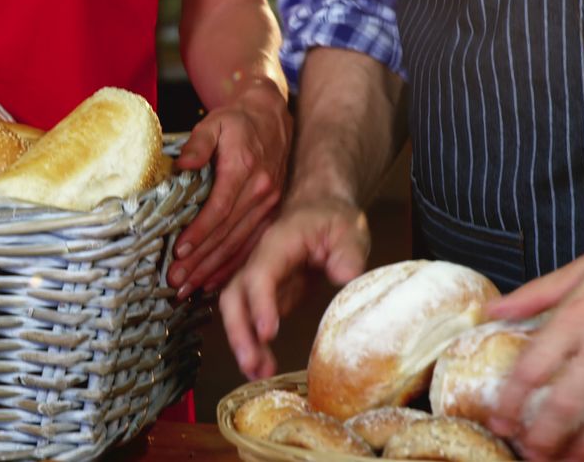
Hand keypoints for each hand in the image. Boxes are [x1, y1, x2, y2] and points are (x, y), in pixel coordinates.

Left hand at [168, 82, 290, 297]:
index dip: (199, 231)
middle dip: (200, 260)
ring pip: (240, 243)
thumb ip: (198, 143)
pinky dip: (234, 266)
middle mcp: (261, 191)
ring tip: (189, 288)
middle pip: (228, 232)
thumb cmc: (237, 121)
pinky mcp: (273, 212)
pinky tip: (215, 281)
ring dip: (214, 269)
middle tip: (176, 281)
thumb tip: (183, 165)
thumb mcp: (214, 123)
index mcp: (244, 169)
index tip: (179, 250)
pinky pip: (252, 244)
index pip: (220, 207)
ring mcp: (270, 204)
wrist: (272, 117)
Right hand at [219, 196, 369, 379]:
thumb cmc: (333, 219)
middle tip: (252, 363)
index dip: (260, 304)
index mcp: (277, 244)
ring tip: (258, 372)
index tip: (269, 333)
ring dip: (243, 344)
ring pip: (237, 313)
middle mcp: (259, 263)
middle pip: (234, 297)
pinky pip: (252, 322)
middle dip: (239, 331)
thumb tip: (343, 276)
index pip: (260, 274)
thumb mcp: (348, 229)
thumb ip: (347, 252)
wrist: (321, 210)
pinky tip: (263, 368)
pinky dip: (254, 345)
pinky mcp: (267, 297)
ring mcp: (260, 281)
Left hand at [487, 203, 583, 461]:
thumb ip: (536, 294)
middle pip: (568, 402)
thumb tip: (492, 311)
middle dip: (546, 437)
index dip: (512, 403)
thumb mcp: (582, 267)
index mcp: (576, 314)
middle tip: (533, 455)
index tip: (500, 424)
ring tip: (571, 461)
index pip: (532, 369)